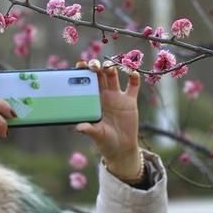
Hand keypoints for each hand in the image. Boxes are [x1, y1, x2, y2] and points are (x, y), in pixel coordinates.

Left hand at [75, 59, 141, 180]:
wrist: (121, 148)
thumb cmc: (104, 141)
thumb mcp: (96, 135)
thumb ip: (89, 129)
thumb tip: (78, 127)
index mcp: (92, 100)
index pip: (86, 81)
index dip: (83, 71)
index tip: (80, 64)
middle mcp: (104, 95)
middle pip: (99, 74)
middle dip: (96, 66)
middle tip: (94, 65)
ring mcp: (117, 96)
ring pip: (114, 76)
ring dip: (111, 68)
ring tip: (109, 67)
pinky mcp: (130, 101)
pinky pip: (133, 86)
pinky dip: (134, 78)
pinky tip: (132, 73)